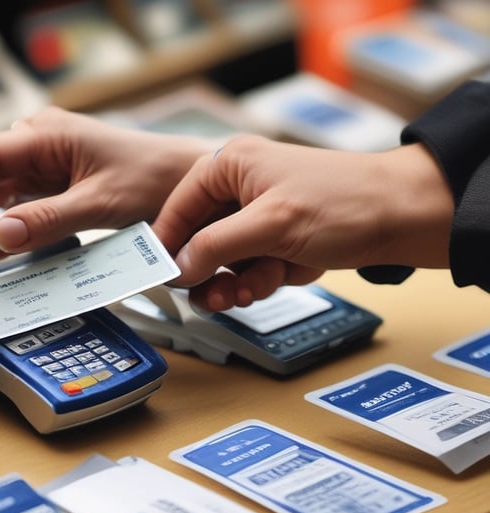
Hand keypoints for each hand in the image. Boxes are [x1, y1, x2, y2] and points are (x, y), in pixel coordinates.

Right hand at [0, 106, 210, 285]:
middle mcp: (39, 142)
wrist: (186, 180)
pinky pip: (16, 201)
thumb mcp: (100, 204)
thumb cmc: (154, 178)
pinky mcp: (53, 181)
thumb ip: (48, 219)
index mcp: (47, 134)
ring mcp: (45, 162)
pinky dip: (7, 226)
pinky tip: (3, 249)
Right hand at [152, 135, 453, 310]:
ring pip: (224, 259)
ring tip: (241, 294)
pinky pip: (250, 268)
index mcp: (231, 165)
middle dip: (205, 270)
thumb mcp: (270, 225)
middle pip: (199, 237)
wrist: (406, 217)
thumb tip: (177, 267)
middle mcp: (241, 188)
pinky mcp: (279, 240)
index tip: (157, 274)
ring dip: (231, 281)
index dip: (167, 242)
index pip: (179, 205)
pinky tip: (272, 281)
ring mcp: (261, 217)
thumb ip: (214, 246)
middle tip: (206, 296)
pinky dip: (258, 281)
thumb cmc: (346, 201)